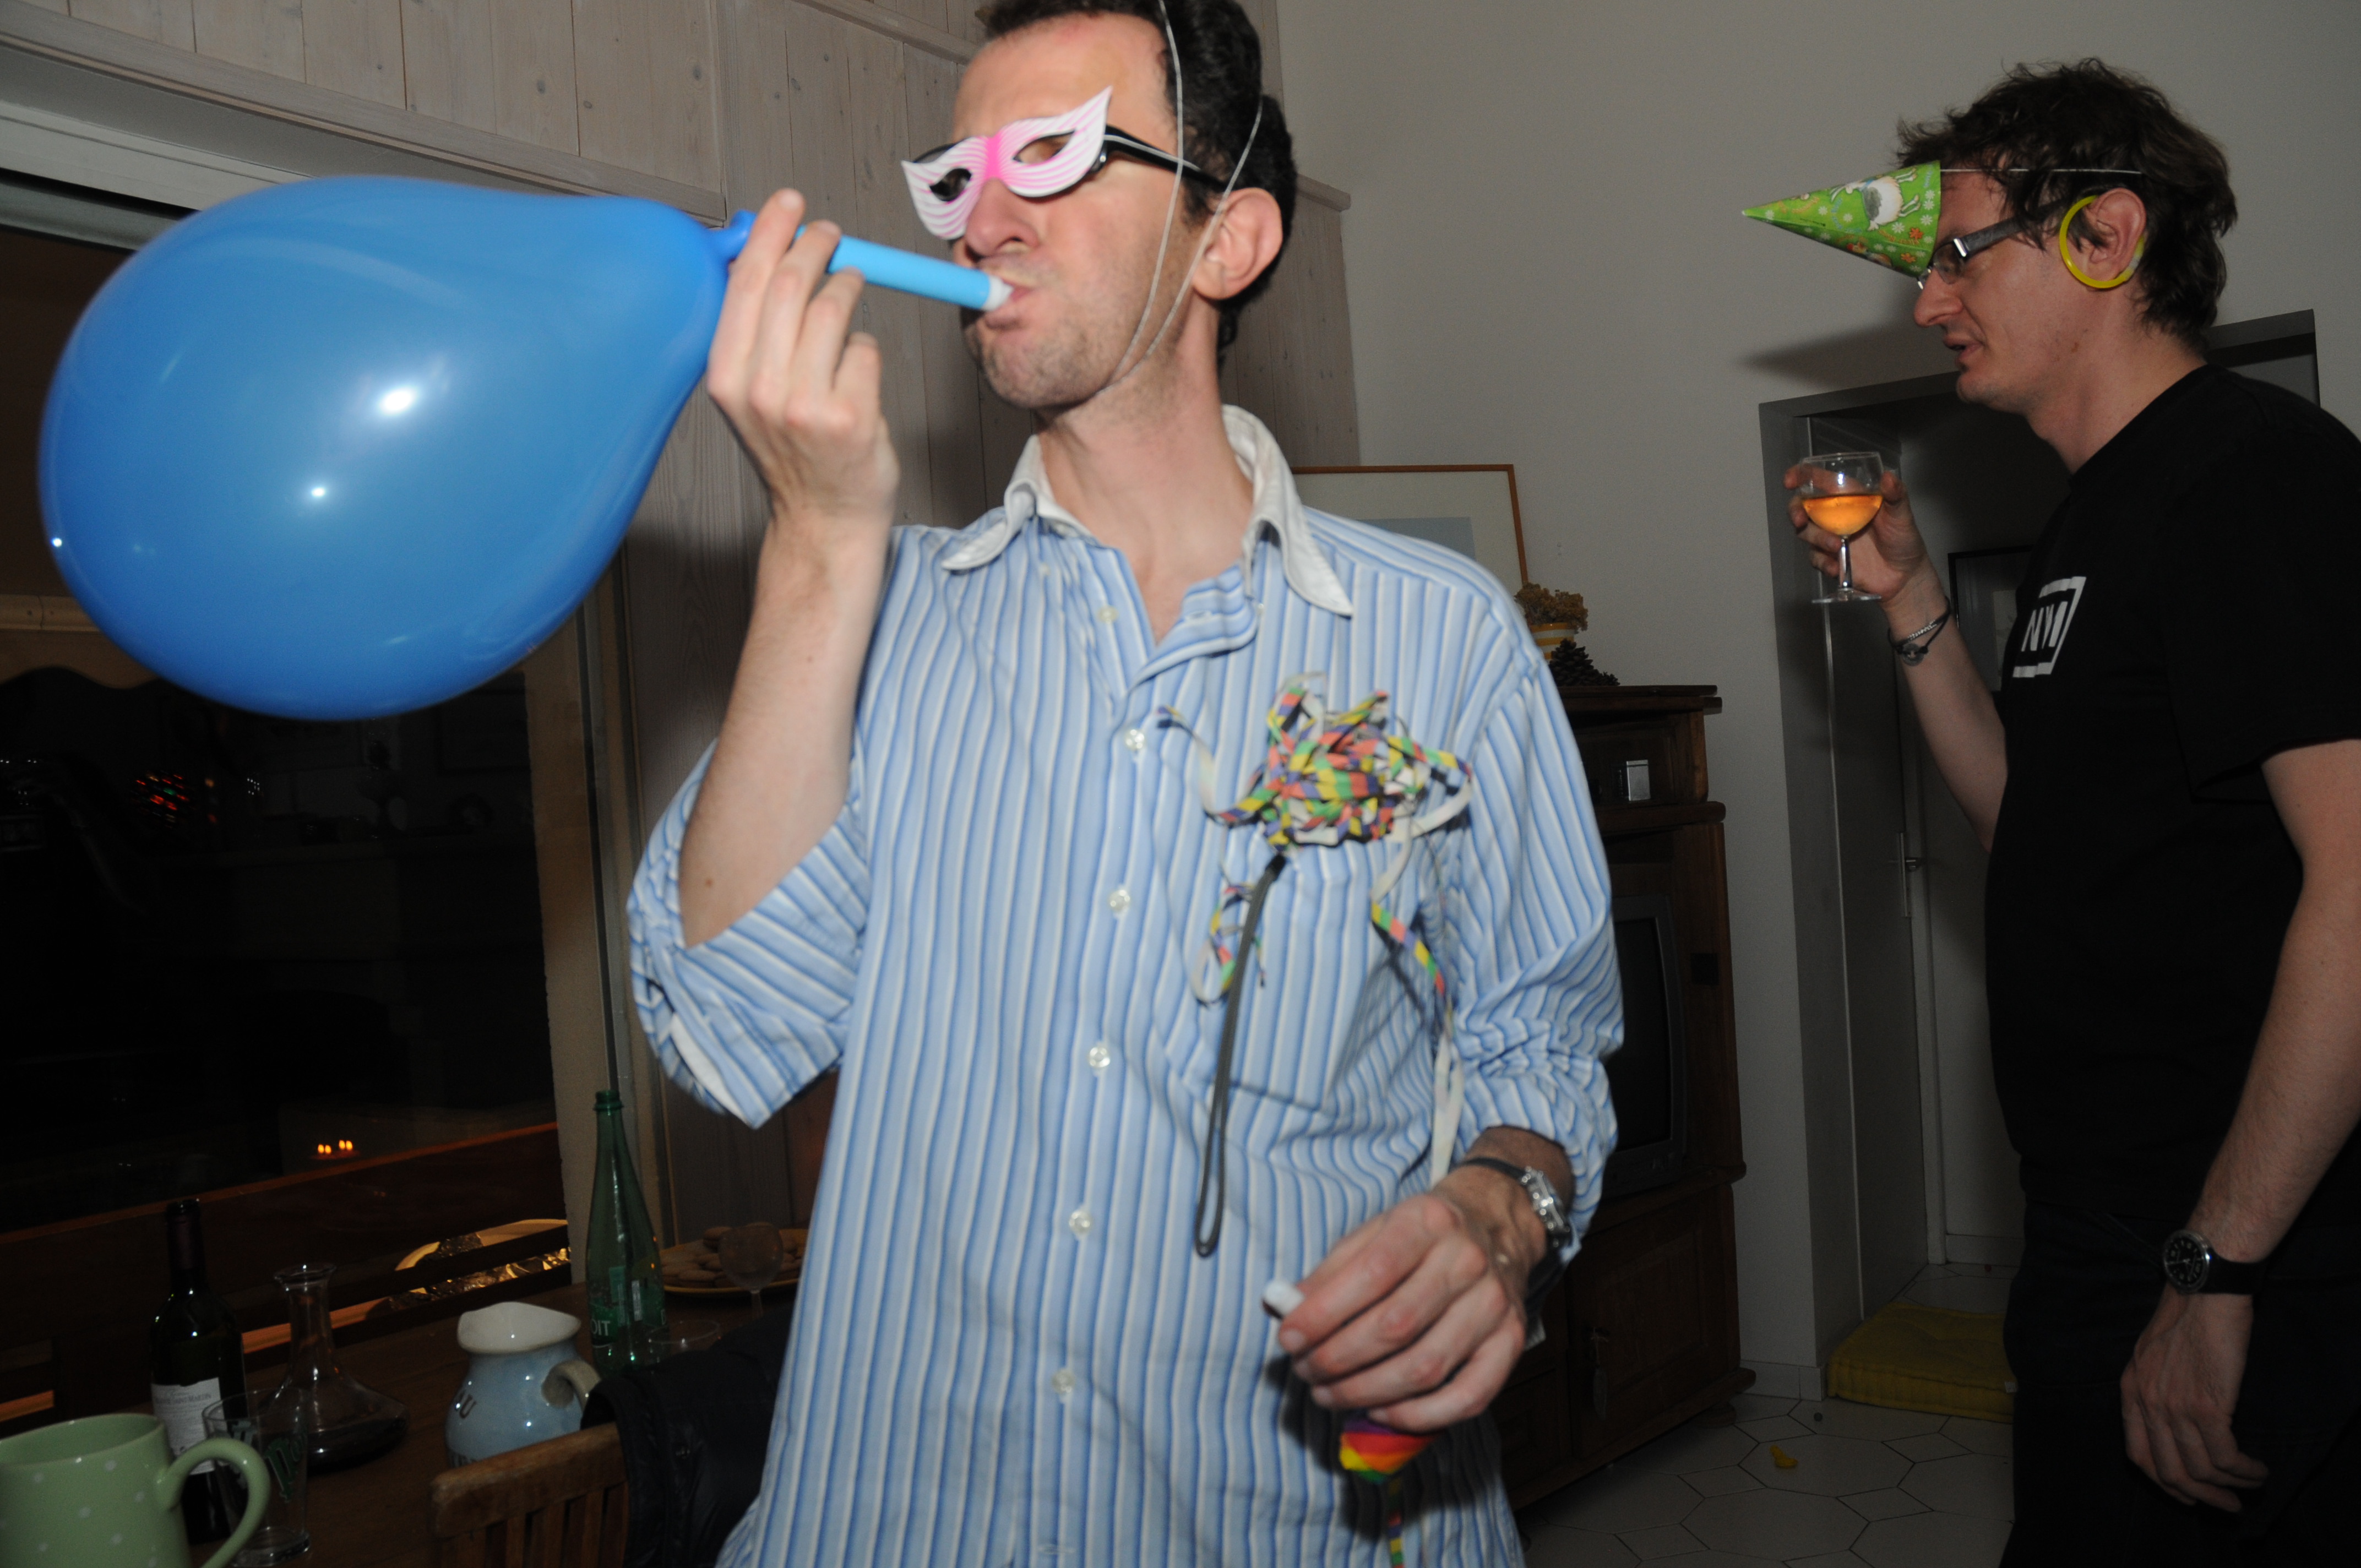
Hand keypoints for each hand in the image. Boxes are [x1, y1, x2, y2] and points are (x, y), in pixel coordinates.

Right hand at [705, 189, 899, 550]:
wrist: (822, 518)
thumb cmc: (793, 450)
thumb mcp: (751, 391)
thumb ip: (756, 331)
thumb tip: (769, 252)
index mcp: (726, 376)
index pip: (745, 283)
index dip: (770, 232)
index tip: (789, 203)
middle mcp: (760, 389)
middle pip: (790, 284)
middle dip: (815, 245)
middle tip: (831, 234)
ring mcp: (806, 404)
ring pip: (834, 309)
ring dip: (847, 287)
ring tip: (849, 288)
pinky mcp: (851, 416)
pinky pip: (866, 349)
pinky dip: (867, 348)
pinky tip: (857, 368)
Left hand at [1272, 1169, 1543, 1431]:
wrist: (1495, 1223)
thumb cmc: (1420, 1235)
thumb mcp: (1374, 1231)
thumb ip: (1331, 1270)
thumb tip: (1286, 1310)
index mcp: (1427, 1222)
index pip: (1371, 1274)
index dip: (1324, 1314)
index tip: (1288, 1339)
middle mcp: (1467, 1261)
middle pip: (1396, 1327)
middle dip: (1338, 1359)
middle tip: (1306, 1372)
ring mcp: (1494, 1304)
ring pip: (1426, 1367)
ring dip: (1367, 1392)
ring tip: (1330, 1394)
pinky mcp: (1511, 1341)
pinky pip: (1469, 1397)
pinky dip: (1420, 1416)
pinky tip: (1381, 1412)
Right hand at [1784, 465, 1938, 618]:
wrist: (1904, 576)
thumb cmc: (1904, 540)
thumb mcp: (1903, 515)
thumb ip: (1896, 495)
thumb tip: (1888, 476)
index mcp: (1849, 497)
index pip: (1820, 480)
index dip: (1800, 476)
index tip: (1789, 481)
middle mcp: (1835, 515)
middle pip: (1802, 506)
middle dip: (1795, 511)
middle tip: (1800, 520)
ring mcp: (1830, 537)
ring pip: (1806, 533)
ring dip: (1816, 539)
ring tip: (1837, 548)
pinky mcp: (1829, 559)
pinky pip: (1814, 558)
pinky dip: (1822, 562)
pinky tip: (1837, 567)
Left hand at [2120, 1288, 2268, 1509]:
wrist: (2204, 1288)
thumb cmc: (2186, 1315)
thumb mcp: (2152, 1352)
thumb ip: (2156, 1387)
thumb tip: (2177, 1424)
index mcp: (2130, 1390)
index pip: (2137, 1454)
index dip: (2163, 1482)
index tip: (2187, 1494)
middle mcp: (2147, 1403)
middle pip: (2168, 1471)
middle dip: (2200, 1496)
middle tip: (2226, 1506)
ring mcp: (2175, 1406)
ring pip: (2199, 1469)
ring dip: (2230, 1486)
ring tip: (2251, 1485)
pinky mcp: (2207, 1405)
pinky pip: (2225, 1456)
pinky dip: (2244, 1471)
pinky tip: (2257, 1469)